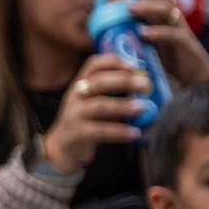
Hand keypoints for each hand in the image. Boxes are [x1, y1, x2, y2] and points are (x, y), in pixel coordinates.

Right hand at [41, 52, 146, 173]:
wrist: (63, 146)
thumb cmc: (87, 121)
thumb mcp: (95, 102)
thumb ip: (114, 94)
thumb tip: (145, 87)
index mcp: (82, 84)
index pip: (94, 64)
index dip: (114, 62)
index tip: (135, 66)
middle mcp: (76, 96)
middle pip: (98, 82)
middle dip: (123, 81)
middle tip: (145, 85)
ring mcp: (75, 114)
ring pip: (99, 106)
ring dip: (123, 105)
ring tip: (142, 108)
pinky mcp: (77, 133)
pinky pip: (100, 131)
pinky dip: (119, 132)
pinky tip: (134, 133)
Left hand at [123, 0, 208, 88]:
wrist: (197, 80)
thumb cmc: (168, 61)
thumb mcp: (147, 45)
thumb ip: (131, 35)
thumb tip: (102, 30)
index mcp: (162, 17)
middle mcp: (172, 19)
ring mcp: (180, 30)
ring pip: (167, 10)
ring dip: (147, 7)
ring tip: (129, 7)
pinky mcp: (186, 46)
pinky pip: (174, 35)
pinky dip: (158, 33)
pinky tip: (143, 33)